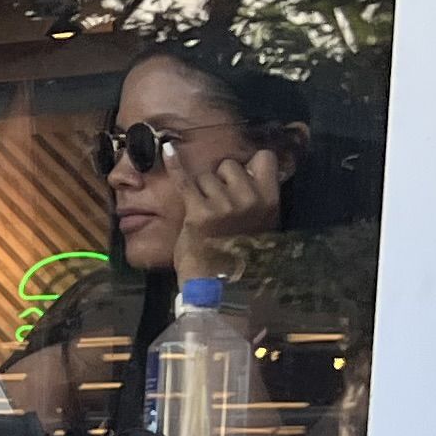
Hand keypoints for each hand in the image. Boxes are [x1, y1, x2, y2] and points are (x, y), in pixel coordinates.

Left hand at [172, 147, 285, 279]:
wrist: (218, 285)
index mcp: (269, 200)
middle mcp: (249, 198)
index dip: (249, 165)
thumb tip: (248, 166)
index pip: (262, 158)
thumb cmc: (237, 254)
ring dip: (202, 190)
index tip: (242, 177)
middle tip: (218, 206)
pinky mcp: (198, 211)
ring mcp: (223, 204)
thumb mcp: (260, 223)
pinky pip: (185, 180)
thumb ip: (257, 196)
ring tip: (205, 215)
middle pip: (229, 165)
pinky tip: (166, 150)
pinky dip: (175, 164)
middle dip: (221, 179)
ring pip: (207, 175)